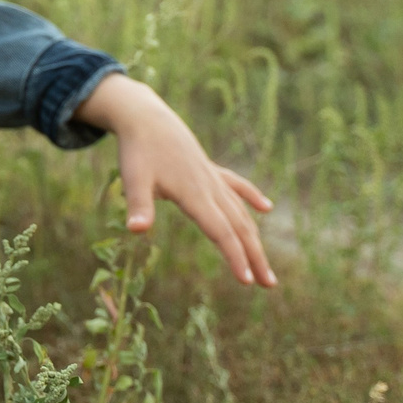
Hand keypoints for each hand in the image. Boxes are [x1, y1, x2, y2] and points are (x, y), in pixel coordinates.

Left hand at [74, 73, 276, 288]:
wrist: (145, 117)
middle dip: (255, 257)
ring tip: (266, 266)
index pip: (220, 231)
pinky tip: (266, 208)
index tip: (247, 281)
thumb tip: (136, 230)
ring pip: (241, 212)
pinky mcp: (210, 170)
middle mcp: (210, 188)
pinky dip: (251, 196)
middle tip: (269, 285)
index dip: (234, 256)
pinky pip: (236, 186)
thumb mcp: (133, 179)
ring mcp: (212, 178)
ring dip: (255, 239)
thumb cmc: (137, 151)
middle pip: (238, 227)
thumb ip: (138, 206)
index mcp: (194, 194)